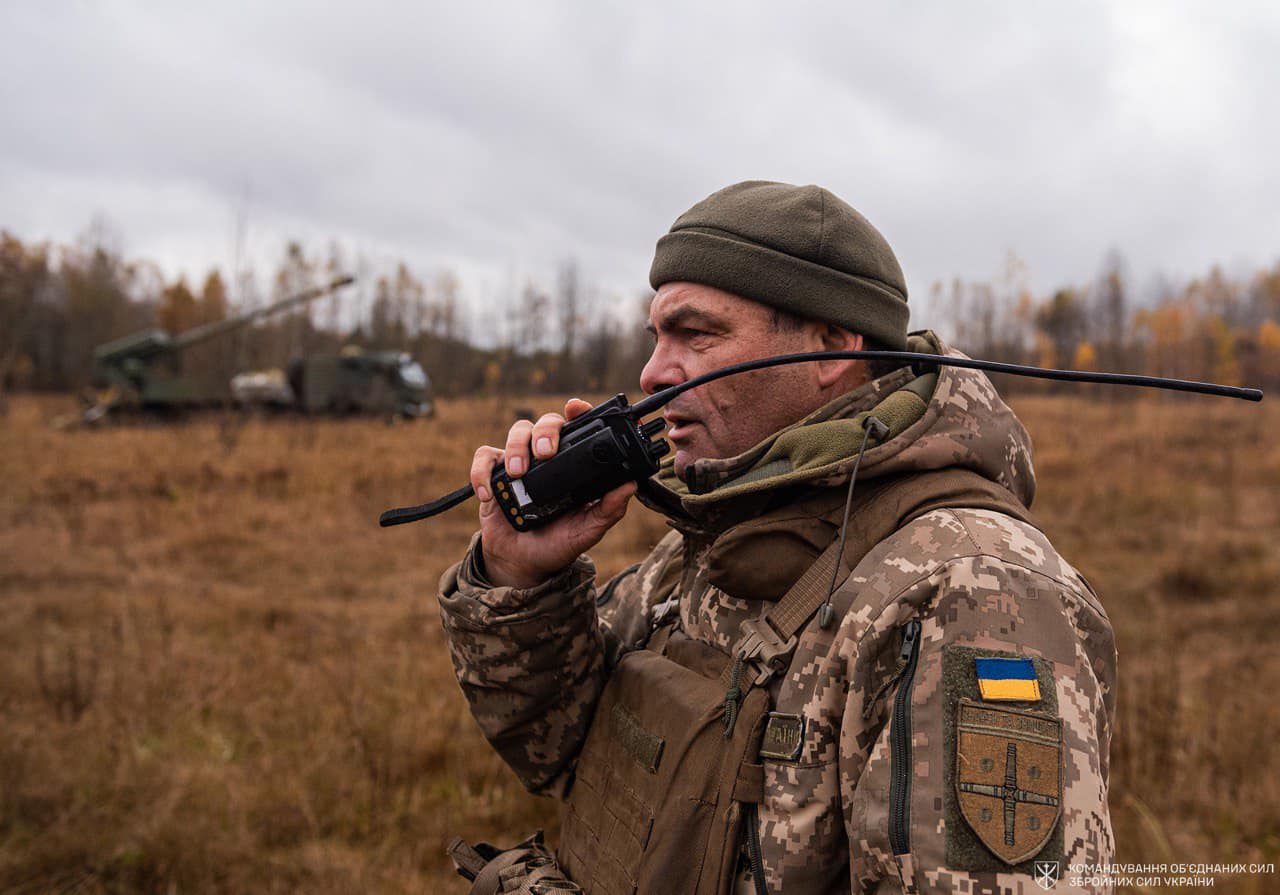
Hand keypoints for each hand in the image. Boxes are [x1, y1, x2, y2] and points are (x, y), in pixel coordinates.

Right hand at [470, 398, 637, 588]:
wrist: (524, 563)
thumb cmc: (559, 542)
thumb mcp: (588, 530)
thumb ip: (608, 509)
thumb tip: (630, 485)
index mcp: (574, 464)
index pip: (578, 428)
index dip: (579, 412)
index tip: (576, 408)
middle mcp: (548, 458)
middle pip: (546, 423)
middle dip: (545, 431)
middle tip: (545, 453)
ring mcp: (520, 463)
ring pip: (516, 432)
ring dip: (515, 447)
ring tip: (517, 473)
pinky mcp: (494, 475)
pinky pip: (485, 457)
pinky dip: (482, 471)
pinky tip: (488, 494)